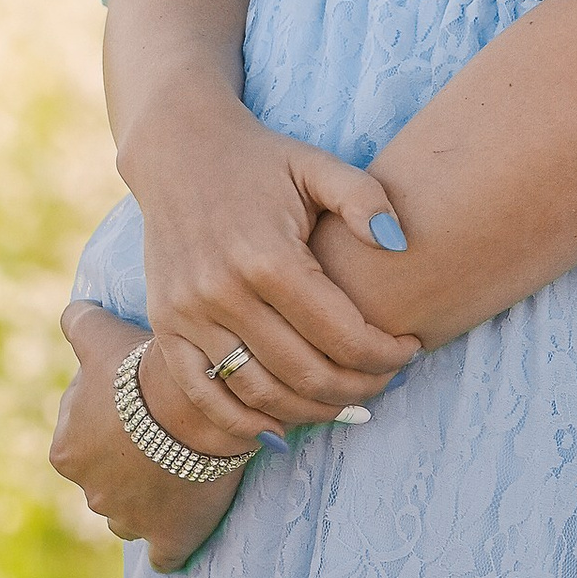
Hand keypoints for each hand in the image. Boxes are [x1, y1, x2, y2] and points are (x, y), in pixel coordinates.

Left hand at [48, 306, 242, 574]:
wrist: (198, 405)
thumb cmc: (144, 372)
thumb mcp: (101, 337)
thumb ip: (78, 324)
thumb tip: (73, 313)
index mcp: (67, 451)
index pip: (84, 434)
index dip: (114, 414)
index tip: (143, 399)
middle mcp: (91, 493)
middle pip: (109, 475)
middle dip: (130, 458)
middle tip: (168, 426)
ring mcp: (130, 521)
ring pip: (134, 510)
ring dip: (152, 493)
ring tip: (186, 463)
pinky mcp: (169, 538)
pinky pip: (166, 553)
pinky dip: (172, 544)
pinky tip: (183, 529)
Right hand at [115, 82, 422, 436]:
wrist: (178, 151)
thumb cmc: (262, 160)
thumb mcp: (316, 164)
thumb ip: (363, 198)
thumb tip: (402, 244)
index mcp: (269, 256)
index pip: (341, 333)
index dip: (385, 354)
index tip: (411, 350)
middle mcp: (224, 292)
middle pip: (304, 373)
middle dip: (357, 388)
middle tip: (386, 383)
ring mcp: (188, 315)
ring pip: (258, 394)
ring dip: (309, 412)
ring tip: (347, 406)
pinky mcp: (164, 327)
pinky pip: (203, 396)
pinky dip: (242, 423)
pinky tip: (281, 426)